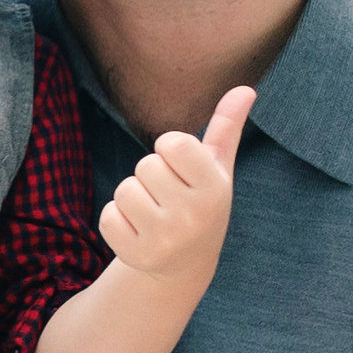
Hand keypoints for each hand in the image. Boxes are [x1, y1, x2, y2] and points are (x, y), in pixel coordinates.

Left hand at [99, 86, 255, 286]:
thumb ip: (227, 127)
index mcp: (214, 189)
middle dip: (150, 175)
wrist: (186, 264)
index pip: (173, 143)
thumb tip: (245, 88)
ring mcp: (166, 240)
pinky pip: (107, 217)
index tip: (180, 168)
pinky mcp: (138, 257)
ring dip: (132, 198)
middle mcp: (193, 216)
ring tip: (153, 213)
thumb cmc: (201, 202)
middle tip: (167, 196)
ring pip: (124, 190)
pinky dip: (116, 220)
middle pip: (145, 166)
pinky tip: (138, 231)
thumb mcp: (217, 167)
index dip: (169, 150)